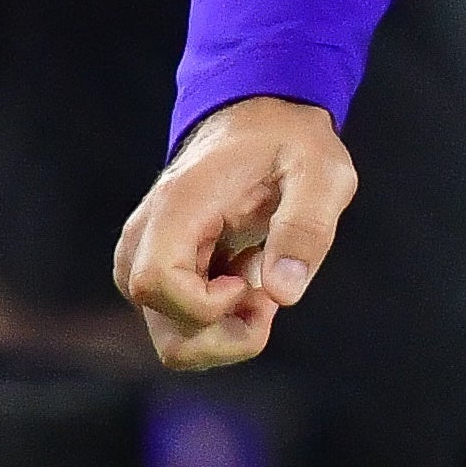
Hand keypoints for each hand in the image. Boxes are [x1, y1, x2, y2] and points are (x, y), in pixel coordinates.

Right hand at [113, 95, 357, 369]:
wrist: (260, 123)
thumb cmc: (291, 145)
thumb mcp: (321, 172)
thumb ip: (306, 227)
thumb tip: (282, 295)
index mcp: (177, 208)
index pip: (156, 284)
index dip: (210, 305)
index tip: (252, 279)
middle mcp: (144, 241)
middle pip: (168, 332)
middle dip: (231, 334)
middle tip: (267, 285)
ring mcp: (144, 263)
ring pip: (174, 343)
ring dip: (229, 331)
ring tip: (260, 280)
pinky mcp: (158, 278)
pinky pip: (182, 330)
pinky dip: (224, 324)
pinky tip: (250, 281)